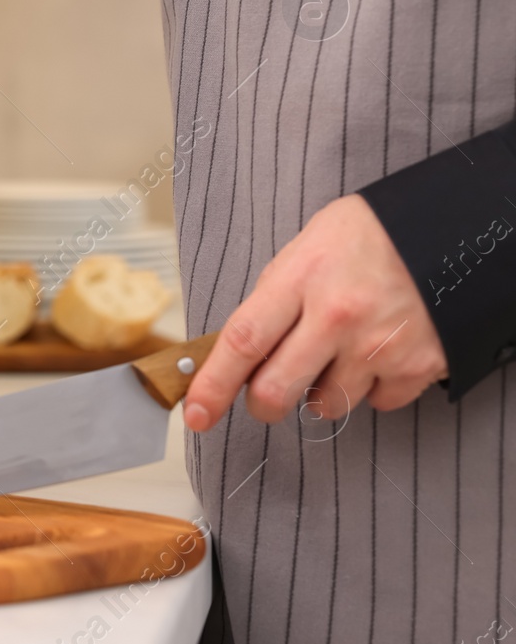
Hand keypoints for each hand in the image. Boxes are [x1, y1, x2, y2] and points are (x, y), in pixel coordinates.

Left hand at [184, 194, 448, 431]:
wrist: (448, 229)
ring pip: (325, 406)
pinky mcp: (418, 365)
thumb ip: (272, 301)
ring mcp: (379, 344)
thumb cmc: (366, 237)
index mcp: (299, 279)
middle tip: (267, 395)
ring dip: (320, 392)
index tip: (195, 414)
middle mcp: (337, 316)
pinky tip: (376, 356)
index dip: (212, 386)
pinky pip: (378, 404)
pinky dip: (371, 390)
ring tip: (336, 355)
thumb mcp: (305, 252)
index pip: (241, 342)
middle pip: (276, 391)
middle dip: (263, 404)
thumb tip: (239, 352)